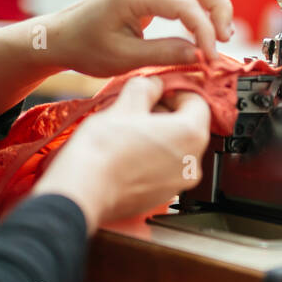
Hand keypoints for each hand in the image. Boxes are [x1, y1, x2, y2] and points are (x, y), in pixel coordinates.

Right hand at [32, 77, 211, 232]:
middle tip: (136, 110)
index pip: (196, 101)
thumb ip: (146, 88)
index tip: (155, 91)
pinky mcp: (164, 196)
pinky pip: (164, 169)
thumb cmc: (105, 149)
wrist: (84, 192)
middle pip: (187, 126)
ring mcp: (179, 182)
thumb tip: (154, 85)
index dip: (174, 91)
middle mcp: (193, 161)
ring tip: (128, 132)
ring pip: (176, 148)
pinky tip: (127, 153)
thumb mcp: (125, 105)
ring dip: (158, 135)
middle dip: (165, 114)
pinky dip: (152, 157)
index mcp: (191, 134)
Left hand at [45, 0, 234, 76]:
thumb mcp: (124, 59)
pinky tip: (203, 30)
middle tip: (223, 38)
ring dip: (213, 5)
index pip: (186, 5)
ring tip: (218, 36)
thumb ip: (164, 55)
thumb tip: (199, 54)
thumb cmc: (84, 46)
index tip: (209, 57)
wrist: (61, 37)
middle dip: (219, 7)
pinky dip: (201, 6)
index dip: (205, 32)